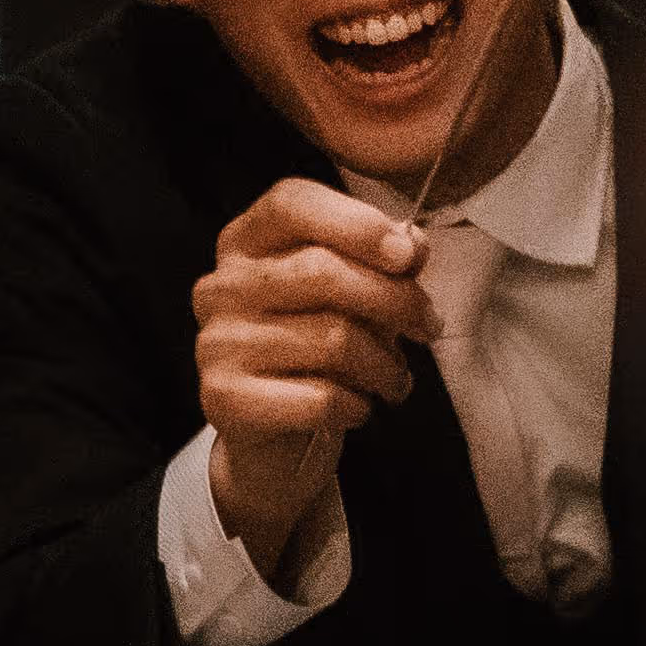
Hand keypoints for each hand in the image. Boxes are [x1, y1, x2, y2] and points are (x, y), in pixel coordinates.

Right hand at [192, 178, 436, 583]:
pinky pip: (319, 397)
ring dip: (385, 364)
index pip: (291, 203)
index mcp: (244, 244)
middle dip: (394, 300)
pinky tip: (359, 408)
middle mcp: (220, 287)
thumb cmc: (316, 355)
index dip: (356, 222)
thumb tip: (412, 245)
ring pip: (331, 338)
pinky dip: (356, 405)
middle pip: (321, 271)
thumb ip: (383, 263)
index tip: (407, 256)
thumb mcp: (353, 298)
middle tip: (429, 327)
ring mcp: (216, 343)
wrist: (272, 442)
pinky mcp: (224, 399)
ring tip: (397, 380)